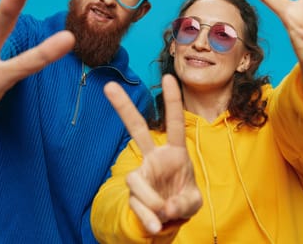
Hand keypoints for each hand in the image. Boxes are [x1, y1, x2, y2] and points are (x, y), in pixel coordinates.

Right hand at [104, 75, 201, 234]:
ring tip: (164, 215)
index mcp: (175, 152)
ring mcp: (141, 173)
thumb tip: (165, 206)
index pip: (174, 122)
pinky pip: (137, 203)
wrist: (166, 220)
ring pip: (136, 180)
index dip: (172, 101)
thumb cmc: (182, 201)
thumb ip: (184, 203)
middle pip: (137, 129)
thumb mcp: (192, 202)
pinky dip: (148, 218)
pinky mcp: (133, 192)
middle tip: (109, 86)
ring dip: (151, 201)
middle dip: (123, 108)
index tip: (168, 77)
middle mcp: (154, 158)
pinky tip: (156, 226)